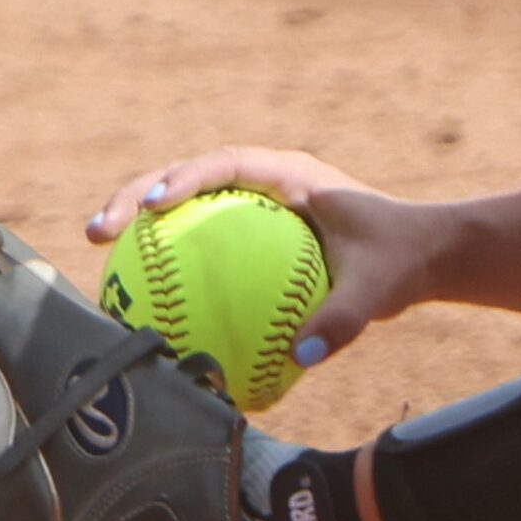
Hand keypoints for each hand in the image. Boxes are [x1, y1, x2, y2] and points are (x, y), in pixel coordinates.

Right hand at [85, 147, 444, 366]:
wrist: (423, 255)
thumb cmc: (401, 262)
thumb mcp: (379, 289)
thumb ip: (343, 319)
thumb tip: (301, 355)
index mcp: (291, 175)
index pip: (227, 164)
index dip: (184, 178)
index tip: (152, 206)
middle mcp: (266, 180)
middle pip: (188, 176)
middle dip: (136, 193)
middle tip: (98, 230)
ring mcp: (255, 203)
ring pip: (186, 203)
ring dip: (140, 219)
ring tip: (98, 250)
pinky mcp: (252, 230)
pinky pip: (202, 238)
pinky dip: (169, 258)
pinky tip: (140, 299)